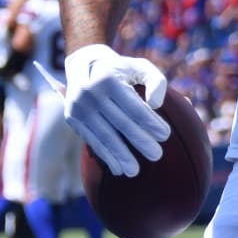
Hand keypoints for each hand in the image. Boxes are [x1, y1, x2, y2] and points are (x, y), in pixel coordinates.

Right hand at [38, 44, 170, 176]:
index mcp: (109, 79)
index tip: (165, 135)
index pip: (133, 106)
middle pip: (120, 123)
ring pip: (104, 136)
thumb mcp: (140, 67)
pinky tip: (118, 168)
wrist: (85, 66)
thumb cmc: (122, 70)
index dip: (150, 122)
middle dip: (140, 141)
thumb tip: (156, 104)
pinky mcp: (72, 119)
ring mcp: (79, 107)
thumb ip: (156, 81)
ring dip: (121, 156)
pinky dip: (106, 156)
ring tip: (136, 170)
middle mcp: (90, 92)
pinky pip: (92, 141)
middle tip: (157, 155)